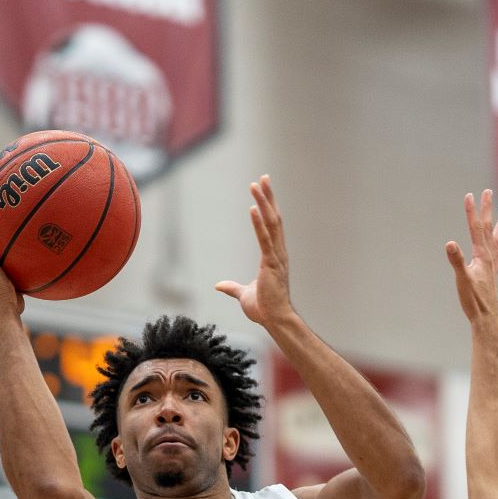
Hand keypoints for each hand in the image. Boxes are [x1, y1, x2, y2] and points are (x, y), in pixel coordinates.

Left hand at [215, 175, 295, 328]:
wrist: (275, 321)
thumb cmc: (264, 308)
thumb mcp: (243, 294)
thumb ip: (232, 287)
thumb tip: (219, 285)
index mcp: (273, 257)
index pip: (272, 226)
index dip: (268, 207)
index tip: (264, 190)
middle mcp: (278, 253)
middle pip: (274, 218)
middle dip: (269, 197)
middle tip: (264, 178)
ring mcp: (276, 257)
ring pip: (272, 223)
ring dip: (264, 203)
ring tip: (257, 184)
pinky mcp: (271, 264)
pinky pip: (265, 239)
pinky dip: (258, 223)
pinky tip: (253, 208)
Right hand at [445, 189, 497, 325]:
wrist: (487, 319)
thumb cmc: (474, 301)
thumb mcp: (462, 280)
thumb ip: (456, 261)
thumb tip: (450, 244)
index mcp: (482, 256)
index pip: (475, 229)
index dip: (471, 211)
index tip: (469, 195)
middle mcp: (490, 257)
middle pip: (488, 228)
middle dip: (487, 210)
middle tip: (488, 192)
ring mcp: (493, 266)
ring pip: (497, 239)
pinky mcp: (493, 275)